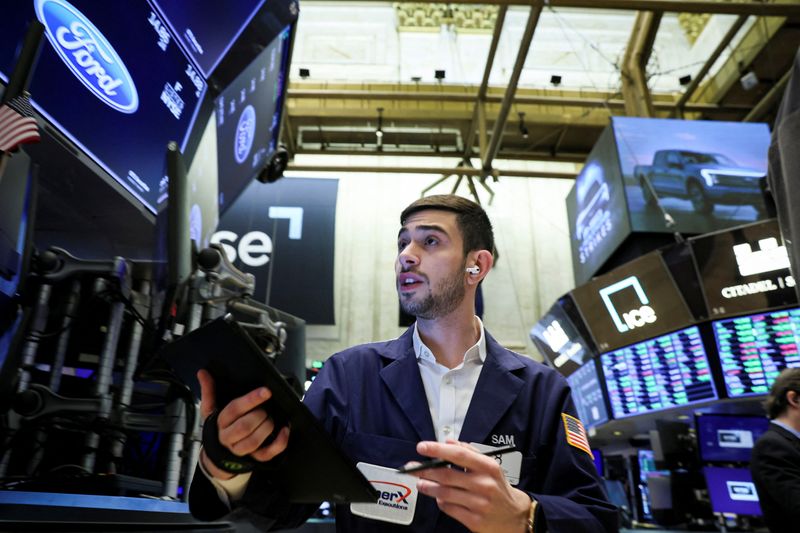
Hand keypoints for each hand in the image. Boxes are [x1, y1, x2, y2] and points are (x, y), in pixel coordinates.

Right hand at [197, 369, 289, 479]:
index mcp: (220, 422)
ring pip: (254, 441)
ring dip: (266, 427)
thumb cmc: (219, 427)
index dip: (251, 400)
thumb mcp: (211, 409)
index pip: (235, 409)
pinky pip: (266, 454)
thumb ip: (209, 391)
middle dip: (259, 415)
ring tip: (270, 419)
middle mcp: (228, 437)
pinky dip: (278, 443)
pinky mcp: (253, 458)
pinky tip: (284, 431)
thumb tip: (203, 373)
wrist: (218, 455)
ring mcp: (240, 449)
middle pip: (244, 426)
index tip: (266, 391)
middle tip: (265, 409)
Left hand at [408, 440, 530, 532]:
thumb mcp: (490, 466)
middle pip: (447, 475)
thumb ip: (469, 452)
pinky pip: (449, 509)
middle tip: (412, 467)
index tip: (422, 447)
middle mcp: (485, 485)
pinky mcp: (474, 520)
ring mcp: (479, 504)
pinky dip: (440, 502)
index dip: (437, 450)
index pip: (459, 455)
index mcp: (488, 467)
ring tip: (421, 482)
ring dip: (428, 487)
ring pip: (444, 493)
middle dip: (425, 470)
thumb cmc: (499, 488)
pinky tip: (439, 497)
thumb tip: (447, 442)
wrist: (515, 517)